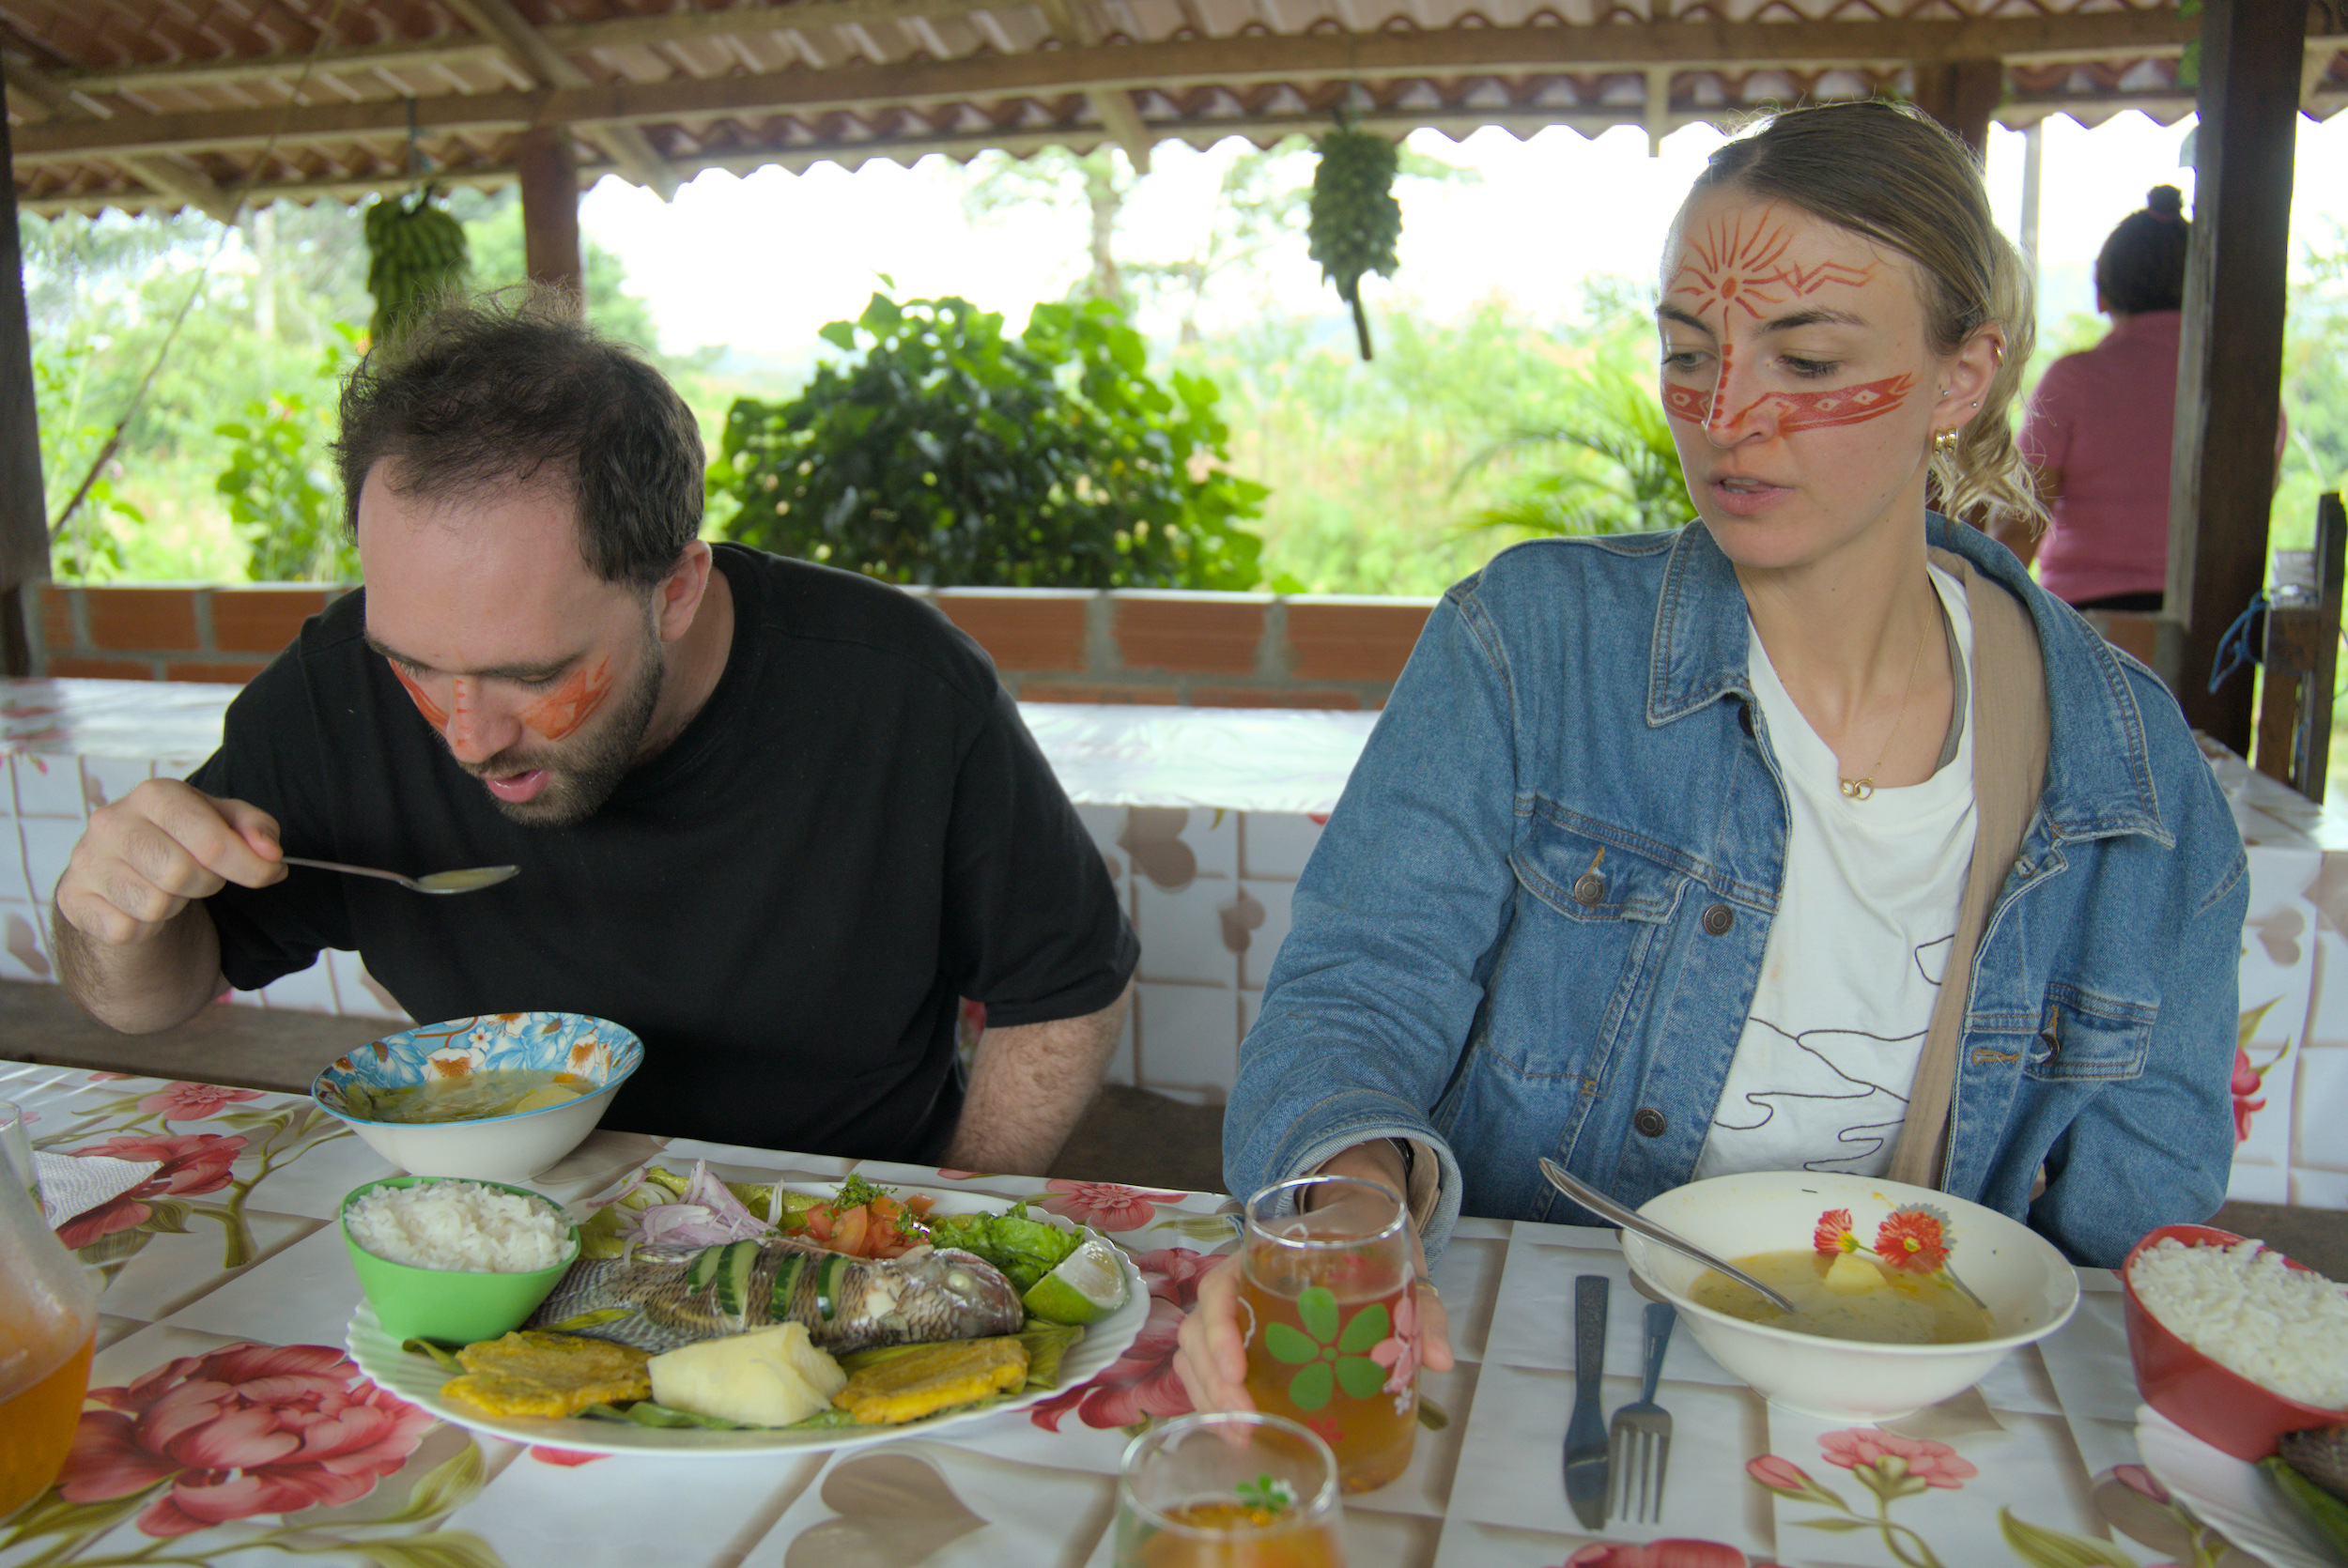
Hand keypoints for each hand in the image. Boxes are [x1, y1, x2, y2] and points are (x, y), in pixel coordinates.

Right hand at [54, 779, 284, 946]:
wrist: (126, 874)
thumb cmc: (185, 844)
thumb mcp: (226, 824)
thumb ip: (256, 829)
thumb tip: (270, 852)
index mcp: (155, 794)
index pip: (211, 841)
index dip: (249, 867)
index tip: (269, 874)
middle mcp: (111, 822)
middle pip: (182, 875)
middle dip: (206, 884)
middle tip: (201, 878)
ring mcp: (85, 860)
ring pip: (153, 906)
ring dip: (173, 907)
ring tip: (167, 888)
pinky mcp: (71, 898)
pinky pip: (126, 930)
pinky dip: (145, 929)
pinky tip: (140, 907)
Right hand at [1173, 1226, 1454, 1417]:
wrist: (1364, 1228)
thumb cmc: (1369, 1241)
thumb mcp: (1398, 1268)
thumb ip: (1423, 1312)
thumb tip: (1442, 1360)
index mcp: (1264, 1256)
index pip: (1221, 1287)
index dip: (1219, 1331)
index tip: (1238, 1371)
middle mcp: (1239, 1284)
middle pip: (1199, 1330)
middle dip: (1212, 1381)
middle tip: (1244, 1421)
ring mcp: (1237, 1314)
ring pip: (1195, 1354)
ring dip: (1208, 1397)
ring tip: (1240, 1436)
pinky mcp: (1242, 1341)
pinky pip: (1208, 1369)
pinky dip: (1213, 1400)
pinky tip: (1237, 1432)